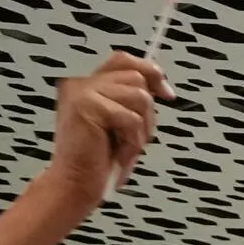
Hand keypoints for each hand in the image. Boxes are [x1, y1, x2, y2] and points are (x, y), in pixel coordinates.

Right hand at [39, 51, 173, 208]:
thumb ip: (131, 100)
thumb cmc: (98, 160)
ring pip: (139, 97)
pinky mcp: (88, 106)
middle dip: (148, 112)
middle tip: (135, 138)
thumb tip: (162, 88)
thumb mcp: (120, 124)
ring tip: (124, 147)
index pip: (124, 60)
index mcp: (87, 85)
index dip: (150, 72)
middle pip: (137, 78)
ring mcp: (82, 92)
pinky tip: (118, 154)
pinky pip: (132, 118)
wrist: (76, 184)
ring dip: (141, 129)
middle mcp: (81, 83)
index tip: (167, 95)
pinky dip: (132, 141)